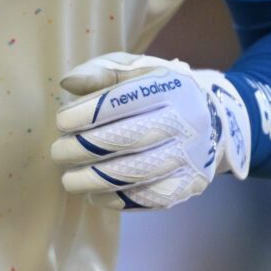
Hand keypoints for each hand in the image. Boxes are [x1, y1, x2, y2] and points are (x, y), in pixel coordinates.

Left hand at [50, 52, 254, 210]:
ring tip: (69, 180)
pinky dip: (117, 200)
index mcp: (170, 86)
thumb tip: (68, 83)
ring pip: (136, 173)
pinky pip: (149, 198)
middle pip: (127, 139)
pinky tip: (95, 195)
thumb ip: (102, 71)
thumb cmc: (161, 92)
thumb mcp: (136, 70)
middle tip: (58, 153)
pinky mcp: (189, 184)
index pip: (121, 101)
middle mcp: (185, 121)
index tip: (62, 122)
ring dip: (95, 180)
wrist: (212, 120)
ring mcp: (190, 156)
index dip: (86, 113)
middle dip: (84, 149)